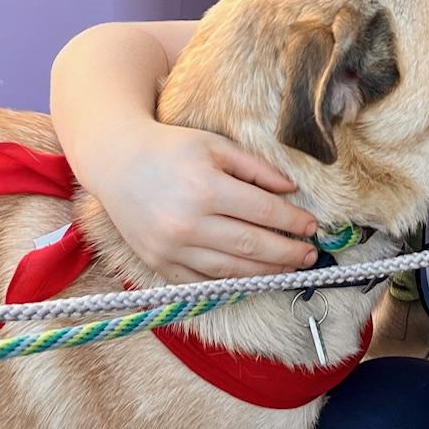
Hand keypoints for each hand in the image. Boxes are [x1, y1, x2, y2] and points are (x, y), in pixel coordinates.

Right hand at [88, 119, 319, 282]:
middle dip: (288, 252)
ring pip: (232, 270)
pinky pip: (203, 282)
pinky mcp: (160, 264)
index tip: (312, 226)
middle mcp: (189, 223)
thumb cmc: (169, 149)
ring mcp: (172, 248)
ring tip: (289, 269)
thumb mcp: (214, 145)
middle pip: (253, 245)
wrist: (116, 163)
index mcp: (206, 188)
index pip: (264, 212)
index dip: (293, 222)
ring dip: (267, 272)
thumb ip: (255, 167)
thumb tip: (290, 190)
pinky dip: (231, 283)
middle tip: (310, 255)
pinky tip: (252, 277)